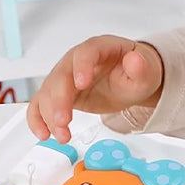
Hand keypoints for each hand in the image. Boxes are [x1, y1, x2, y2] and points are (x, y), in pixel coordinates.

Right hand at [27, 36, 163, 142]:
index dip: (82, 67)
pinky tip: (44, 134)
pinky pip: (41, 104)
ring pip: (48, 92)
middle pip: (61, 76)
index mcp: (99, 49)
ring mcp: (65, 77)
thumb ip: (141, 68)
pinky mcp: (59, 94)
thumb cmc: (136, 73)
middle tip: (64, 121)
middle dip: (59, 100)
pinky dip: (38, 119)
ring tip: (62, 136)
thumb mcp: (146, 72)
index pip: (86, 53)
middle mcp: (76, 60)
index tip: (81, 84)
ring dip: (49, 115)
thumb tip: (135, 60)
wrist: (130, 82)